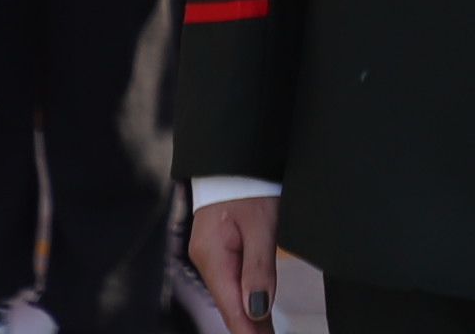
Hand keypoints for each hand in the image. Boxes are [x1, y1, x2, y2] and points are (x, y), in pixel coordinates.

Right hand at [188, 193, 281, 333]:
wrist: (235, 158)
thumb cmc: (249, 184)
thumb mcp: (261, 225)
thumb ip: (259, 268)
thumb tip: (257, 309)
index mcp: (212, 256)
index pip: (232, 307)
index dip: (249, 332)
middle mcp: (206, 260)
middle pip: (230, 305)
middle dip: (251, 329)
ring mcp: (210, 255)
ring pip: (231, 296)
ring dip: (251, 317)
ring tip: (268, 333)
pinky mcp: (218, 249)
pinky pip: (231, 282)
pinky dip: (247, 298)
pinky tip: (259, 312)